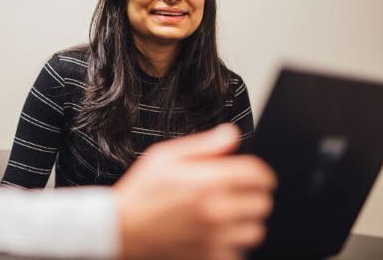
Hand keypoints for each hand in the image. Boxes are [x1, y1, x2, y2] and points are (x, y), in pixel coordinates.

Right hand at [114, 124, 275, 259]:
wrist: (120, 230)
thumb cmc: (140, 193)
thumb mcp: (165, 157)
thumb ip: (204, 146)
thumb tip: (231, 135)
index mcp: (208, 180)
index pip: (258, 175)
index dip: (259, 173)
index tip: (255, 177)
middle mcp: (216, 210)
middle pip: (262, 202)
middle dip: (252, 196)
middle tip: (237, 195)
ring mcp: (214, 238)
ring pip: (255, 230)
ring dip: (244, 222)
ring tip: (225, 216)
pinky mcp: (210, 258)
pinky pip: (238, 252)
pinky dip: (230, 244)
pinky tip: (212, 235)